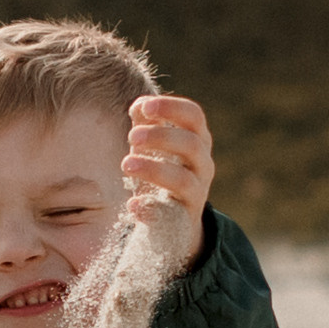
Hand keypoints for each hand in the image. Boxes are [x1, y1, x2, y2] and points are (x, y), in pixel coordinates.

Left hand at [124, 96, 212, 266]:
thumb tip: (138, 105)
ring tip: (126, 163)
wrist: (176, 222)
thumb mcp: (155, 147)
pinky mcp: (182, 221)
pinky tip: (132, 204)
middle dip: (161, 137)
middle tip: (132, 137)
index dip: (172, 108)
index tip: (145, 106)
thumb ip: (147, 124)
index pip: (194, 117)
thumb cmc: (163, 171)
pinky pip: (170, 216)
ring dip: (153, 169)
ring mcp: (195, 194)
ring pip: (183, 180)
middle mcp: (202, 165)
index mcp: (197, 141)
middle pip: (191, 145)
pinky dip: (151, 210)